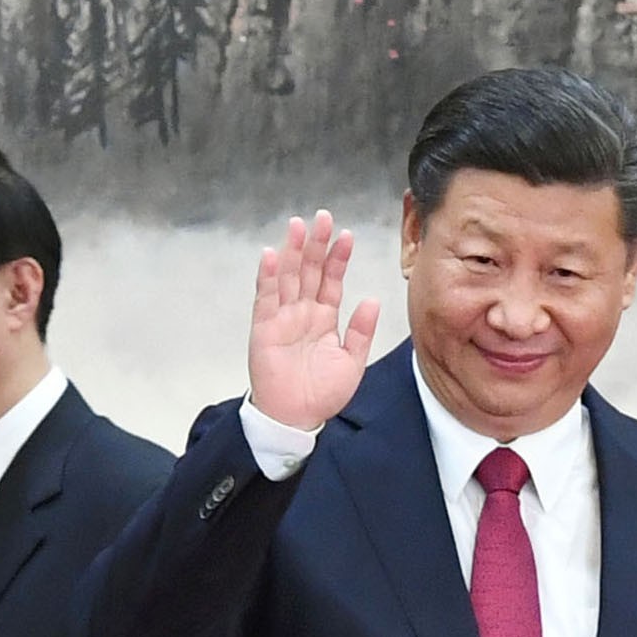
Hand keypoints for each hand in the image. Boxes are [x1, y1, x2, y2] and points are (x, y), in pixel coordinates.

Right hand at [248, 211, 381, 432]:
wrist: (296, 419)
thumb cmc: (321, 395)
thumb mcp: (352, 363)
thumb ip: (361, 331)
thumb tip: (372, 300)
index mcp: (324, 318)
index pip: (331, 280)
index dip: (338, 257)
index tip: (347, 236)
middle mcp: (303, 313)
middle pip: (308, 270)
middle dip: (315, 244)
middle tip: (322, 218)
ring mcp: (282, 318)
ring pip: (287, 277)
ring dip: (292, 251)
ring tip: (298, 226)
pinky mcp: (264, 329)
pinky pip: (265, 298)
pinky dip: (268, 277)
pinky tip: (272, 255)